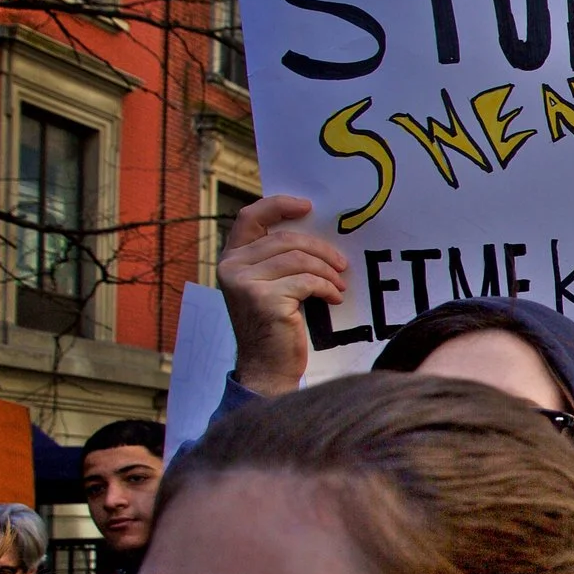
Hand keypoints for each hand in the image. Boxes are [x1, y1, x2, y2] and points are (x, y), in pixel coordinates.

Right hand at [217, 194, 344, 395]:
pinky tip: (334, 298)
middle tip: (342, 265)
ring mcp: (244, 282)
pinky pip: (307, 280)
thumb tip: (316, 235)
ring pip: (299, 259)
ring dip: (327, 271)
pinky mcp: (263, 298)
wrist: (267, 367)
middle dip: (321, 250)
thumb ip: (278, 260)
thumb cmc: (275, 325)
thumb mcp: (270, 286)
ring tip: (338, 285)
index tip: (308, 207)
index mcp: (232, 258)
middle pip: (286, 239)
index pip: (250, 217)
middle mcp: (231, 266)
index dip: (279, 205)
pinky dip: (327, 287)